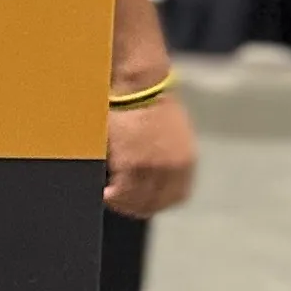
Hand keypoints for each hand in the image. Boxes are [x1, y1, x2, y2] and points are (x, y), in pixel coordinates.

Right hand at [106, 85, 196, 217]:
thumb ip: (165, 155)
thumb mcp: (170, 132)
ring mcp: (155, 169)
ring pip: (137, 201)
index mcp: (186, 161)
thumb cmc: (148, 102)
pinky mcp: (134, 165)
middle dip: (135, 206)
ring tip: (109, 196)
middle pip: (155, 203)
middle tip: (118, 201)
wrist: (139, 84)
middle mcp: (175, 169)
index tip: (140, 200)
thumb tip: (150, 174)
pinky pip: (122, 193)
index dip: (156, 202)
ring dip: (122, 203)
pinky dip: (112, 197)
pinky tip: (104, 192)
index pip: (175, 197)